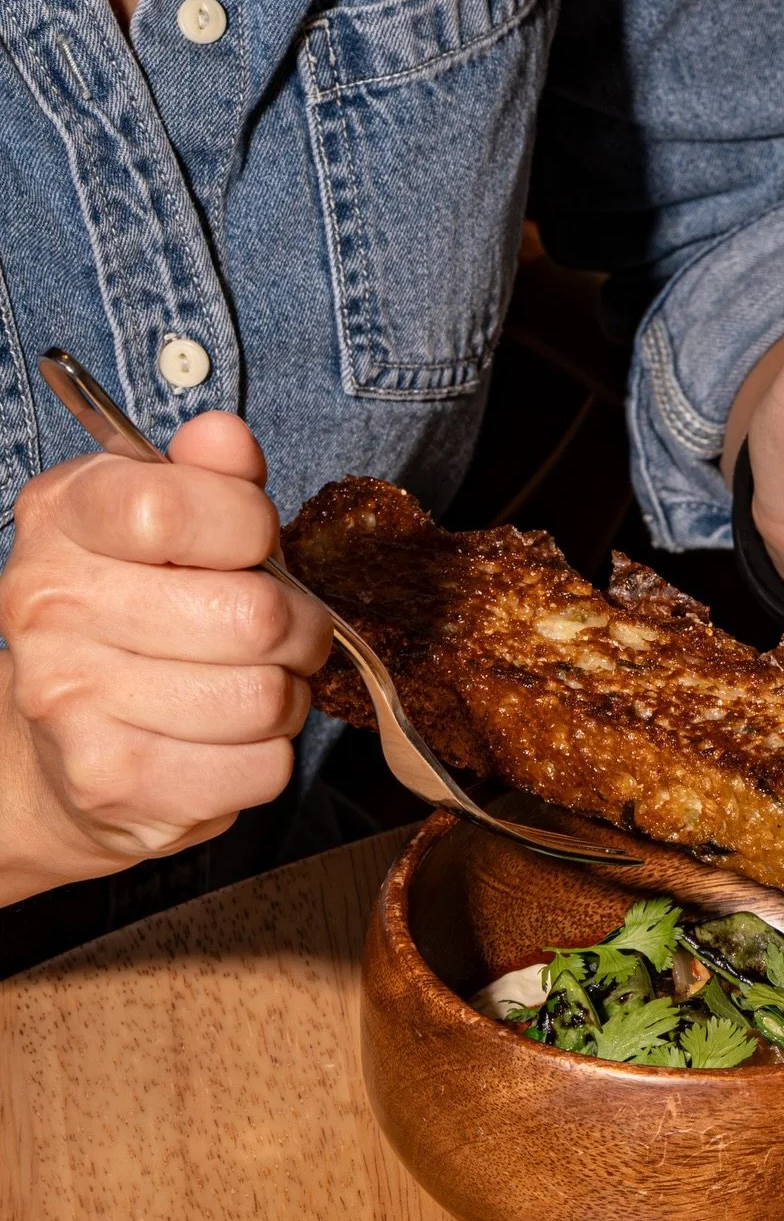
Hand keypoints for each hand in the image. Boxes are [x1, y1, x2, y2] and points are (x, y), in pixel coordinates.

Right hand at [0, 413, 331, 904]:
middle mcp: (48, 604)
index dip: (249, 526)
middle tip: (282, 633)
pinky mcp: (111, 782)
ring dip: (285, 697)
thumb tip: (224, 438)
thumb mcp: (166, 524)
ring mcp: (70, 700)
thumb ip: (206, 475)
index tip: (255, 543)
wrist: (62, 748)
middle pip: (250, 616)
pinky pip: (260, 768)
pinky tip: (227, 741)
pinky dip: (267, 757)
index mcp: (62, 518)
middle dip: (299, 627)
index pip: (172, 509)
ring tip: (252, 685)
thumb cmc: (139, 616)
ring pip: (264, 697)